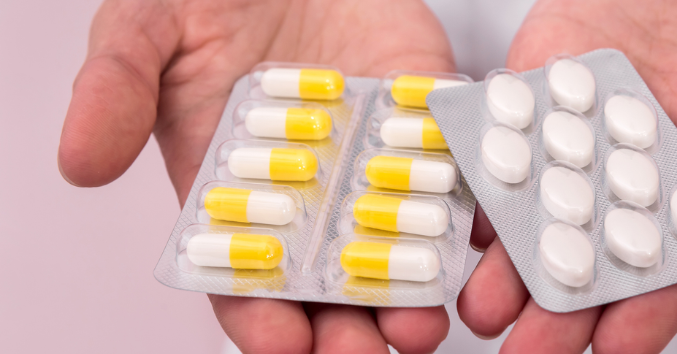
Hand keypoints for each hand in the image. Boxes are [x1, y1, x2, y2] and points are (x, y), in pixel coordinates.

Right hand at [58, 0, 456, 351]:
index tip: (282, 344)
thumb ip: (115, 91)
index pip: (248, 281)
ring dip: (413, 294)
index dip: (261, 319)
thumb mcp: (145, 31)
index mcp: (238, 196)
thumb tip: (78, 162)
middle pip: (332, 286)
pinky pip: (452, 177)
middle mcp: (311, 195)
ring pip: (398, 249)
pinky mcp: (426, 123)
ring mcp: (374, 164)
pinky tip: (471, 242)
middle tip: (367, 351)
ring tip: (423, 320)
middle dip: (349, 330)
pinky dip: (464, 212)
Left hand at [458, 0, 676, 351]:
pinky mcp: (542, 75)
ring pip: (545, 201)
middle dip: (564, 306)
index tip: (619, 353)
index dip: (654, 306)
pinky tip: (453, 208)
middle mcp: (645, 158)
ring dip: (509, 255)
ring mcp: (587, 119)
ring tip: (475, 305)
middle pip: (602, 247)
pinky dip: (481, 167)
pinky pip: (507, 127)